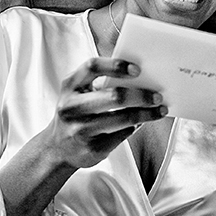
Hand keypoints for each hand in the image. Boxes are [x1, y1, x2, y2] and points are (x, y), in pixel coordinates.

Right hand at [45, 57, 165, 169]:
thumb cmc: (76, 112)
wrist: (56, 149)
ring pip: (124, 119)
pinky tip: (140, 123)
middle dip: (141, 96)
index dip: (116, 66)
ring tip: (159, 110)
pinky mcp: (92, 150)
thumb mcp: (78, 92)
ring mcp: (81, 130)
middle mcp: (72, 108)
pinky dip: (135, 127)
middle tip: (157, 96)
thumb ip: (99, 81)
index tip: (138, 69)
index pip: (92, 67)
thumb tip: (140, 78)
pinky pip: (123, 135)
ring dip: (146, 114)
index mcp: (69, 86)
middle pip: (115, 97)